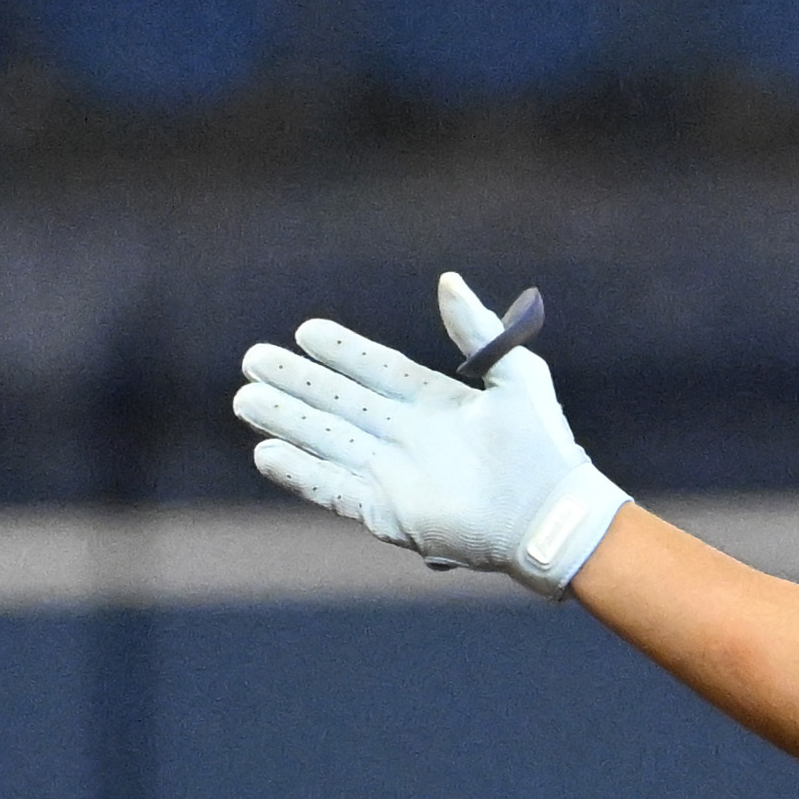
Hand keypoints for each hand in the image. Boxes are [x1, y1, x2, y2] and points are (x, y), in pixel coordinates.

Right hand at [233, 272, 630, 593]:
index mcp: (436, 404)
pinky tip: (267, 453)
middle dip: (297, 382)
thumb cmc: (545, 450)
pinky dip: (301, 473)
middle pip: (339, 404)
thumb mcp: (517, 378)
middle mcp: (408, 438)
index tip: (308, 330)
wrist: (553, 518)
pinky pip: (334, 490)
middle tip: (254, 359)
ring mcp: (395, 476)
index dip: (343, 351)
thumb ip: (479, 332)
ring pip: (326, 442)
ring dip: (287, 421)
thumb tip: (448, 281)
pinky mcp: (390, 514)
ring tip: (246, 400)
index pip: (376, 370)